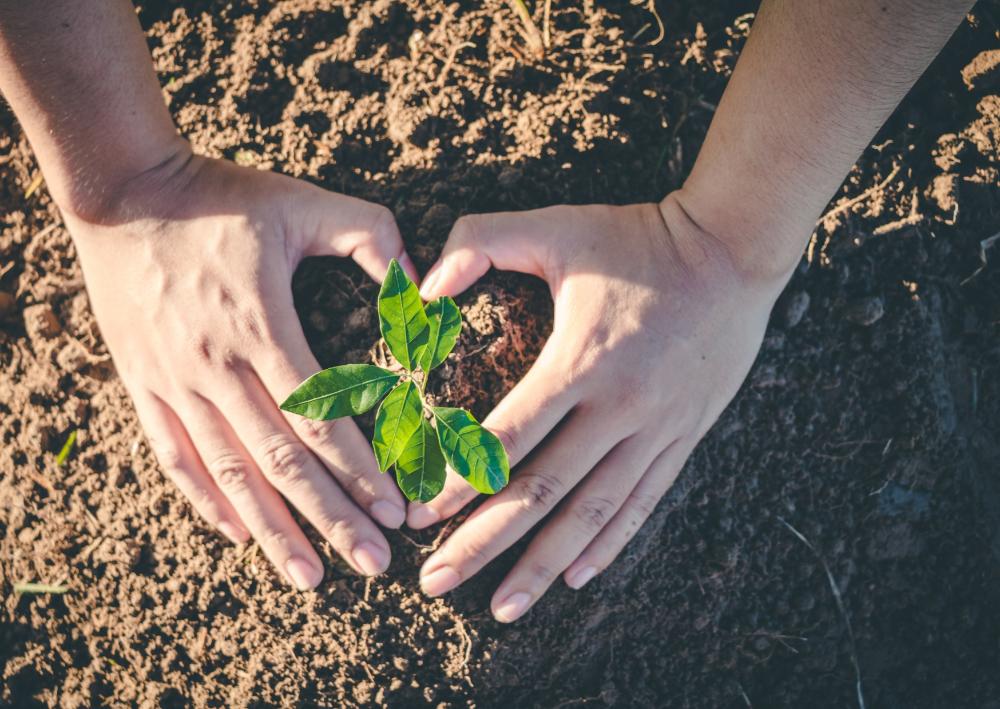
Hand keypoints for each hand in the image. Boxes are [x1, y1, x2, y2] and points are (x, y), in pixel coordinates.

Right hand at [65, 148, 417, 589]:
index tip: (397, 510)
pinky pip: (173, 456)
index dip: (361, 470)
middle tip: (374, 563)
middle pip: (281, 461)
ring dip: (272, 529)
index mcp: (262, 325)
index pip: (320, 419)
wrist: (124, 192)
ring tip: (310, 577)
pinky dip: (205, 500)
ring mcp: (173, 381)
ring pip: (228, 472)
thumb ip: (371, 236)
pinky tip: (237, 535)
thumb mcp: (304, 201)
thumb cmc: (223, 197)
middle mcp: (215, 366)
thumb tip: (420, 287)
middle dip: (331, 518)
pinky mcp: (143, 384)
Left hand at [407, 194, 791, 620]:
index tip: (422, 518)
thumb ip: (480, 243)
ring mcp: (658, 429)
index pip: (511, 436)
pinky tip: (575, 576)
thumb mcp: (556, 226)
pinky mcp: (682, 436)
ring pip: (593, 513)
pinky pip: (641, 503)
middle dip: (485, 542)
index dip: (463, 479)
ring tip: (502, 608)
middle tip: (436, 583)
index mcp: (583, 359)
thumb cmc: (636, 238)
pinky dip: (607, 544)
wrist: (734, 251)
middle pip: (544, 491)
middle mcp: (621, 406)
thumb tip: (423, 287)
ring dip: (544, 565)